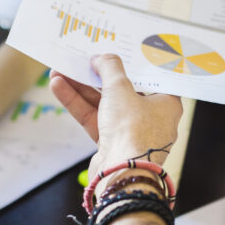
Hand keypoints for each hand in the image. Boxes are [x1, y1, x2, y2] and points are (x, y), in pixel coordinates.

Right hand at [50, 54, 181, 176]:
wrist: (122, 174)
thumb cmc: (133, 130)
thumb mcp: (120, 89)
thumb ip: (110, 69)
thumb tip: (102, 58)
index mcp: (166, 104)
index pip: (149, 78)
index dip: (131, 63)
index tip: (115, 51)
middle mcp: (150, 118)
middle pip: (122, 89)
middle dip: (97, 75)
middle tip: (81, 59)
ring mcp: (129, 132)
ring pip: (103, 104)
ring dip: (81, 87)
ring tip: (59, 70)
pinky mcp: (111, 143)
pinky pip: (93, 118)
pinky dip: (77, 103)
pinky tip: (58, 87)